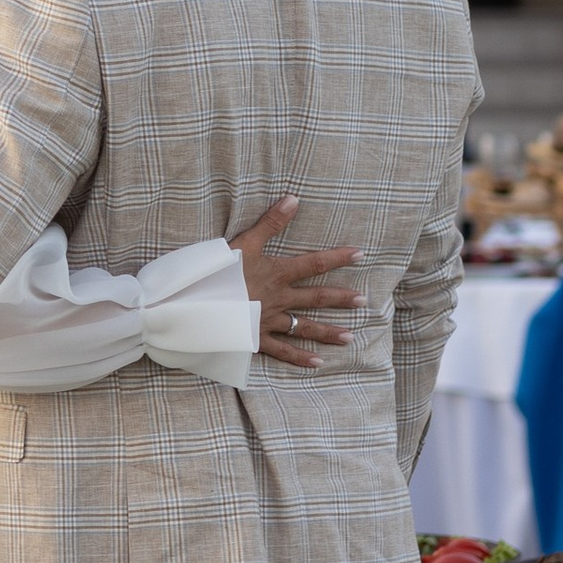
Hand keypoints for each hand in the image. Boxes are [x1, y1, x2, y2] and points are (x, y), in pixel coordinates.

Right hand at [236, 197, 360, 367]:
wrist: (199, 303)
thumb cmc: (219, 271)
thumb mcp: (244, 242)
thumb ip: (270, 222)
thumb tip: (294, 199)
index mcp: (278, 273)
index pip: (315, 263)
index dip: (338, 258)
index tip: (360, 255)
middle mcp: (280, 298)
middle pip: (316, 297)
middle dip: (340, 298)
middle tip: (363, 301)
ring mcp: (269, 320)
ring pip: (304, 327)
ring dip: (328, 332)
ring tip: (350, 337)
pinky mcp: (257, 338)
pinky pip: (282, 350)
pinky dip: (300, 358)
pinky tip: (317, 364)